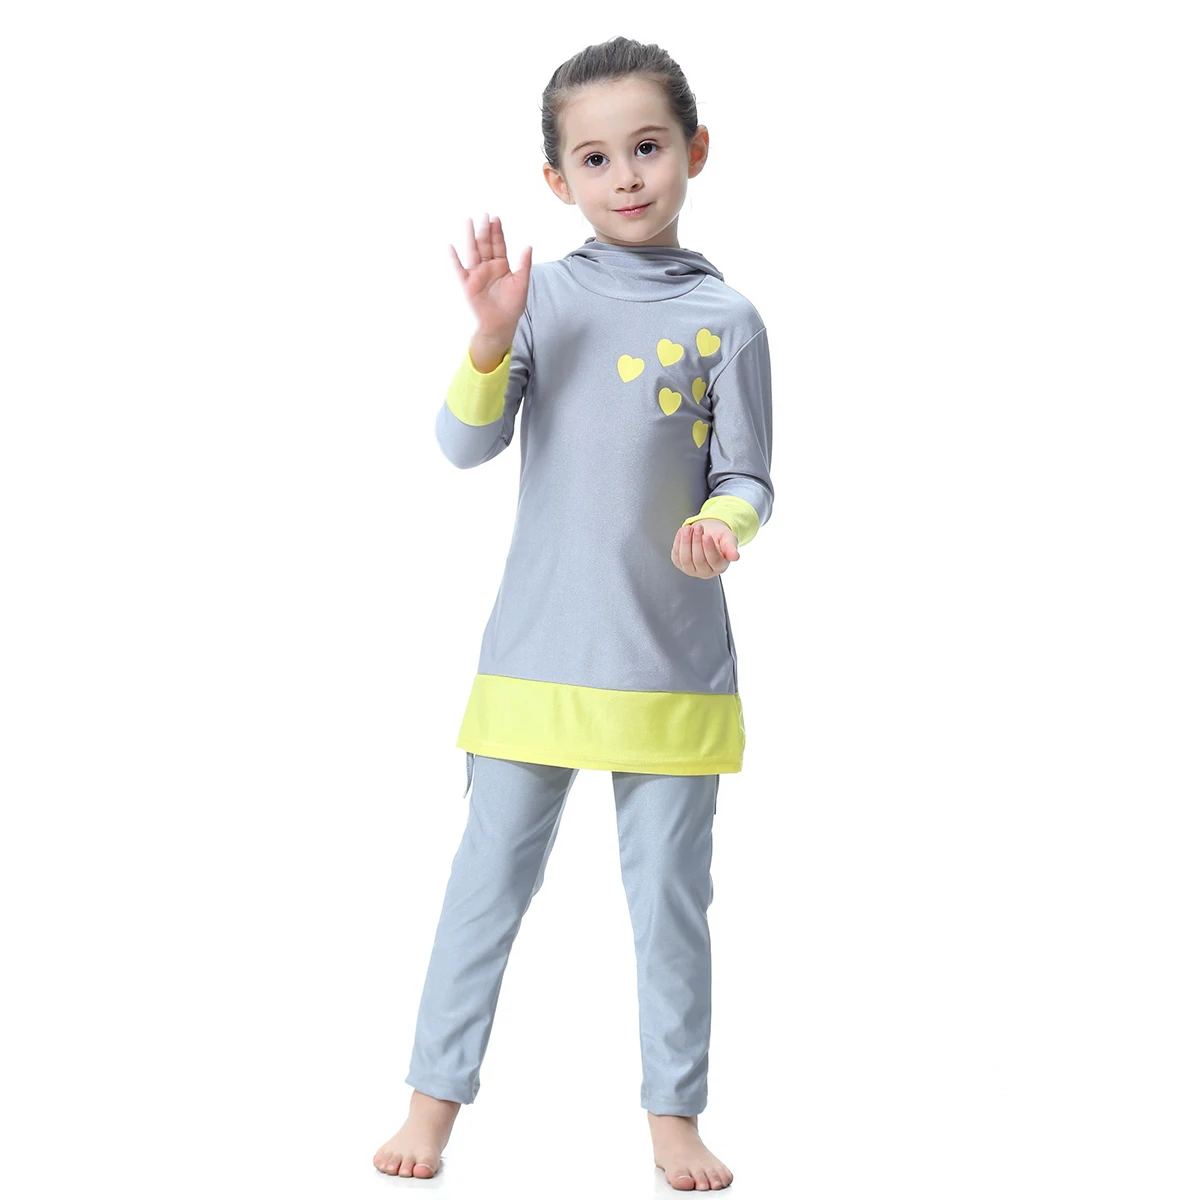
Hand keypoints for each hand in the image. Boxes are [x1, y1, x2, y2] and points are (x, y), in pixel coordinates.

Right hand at [449, 213, 532, 343]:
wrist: (501, 324)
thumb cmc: (512, 306)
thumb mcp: (522, 283)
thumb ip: (524, 265)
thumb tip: (528, 246)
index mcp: (501, 266)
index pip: (499, 245)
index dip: (497, 232)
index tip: (496, 218)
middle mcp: (488, 267)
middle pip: (485, 245)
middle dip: (485, 230)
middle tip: (484, 214)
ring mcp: (477, 274)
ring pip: (473, 251)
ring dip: (470, 237)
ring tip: (468, 221)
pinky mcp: (468, 284)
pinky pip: (459, 269)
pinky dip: (454, 259)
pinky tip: (450, 246)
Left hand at [671, 519, 739, 578]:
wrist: (708, 533)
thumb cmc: (719, 538)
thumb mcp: (729, 539)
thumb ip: (731, 547)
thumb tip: (735, 557)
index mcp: (719, 567)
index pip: (714, 560)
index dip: (709, 548)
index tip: (706, 535)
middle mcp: (705, 572)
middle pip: (698, 560)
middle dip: (696, 541)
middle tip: (698, 527)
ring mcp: (691, 570)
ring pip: (685, 559)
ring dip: (685, 542)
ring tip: (688, 528)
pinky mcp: (680, 564)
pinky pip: (676, 555)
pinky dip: (677, 542)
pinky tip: (682, 532)